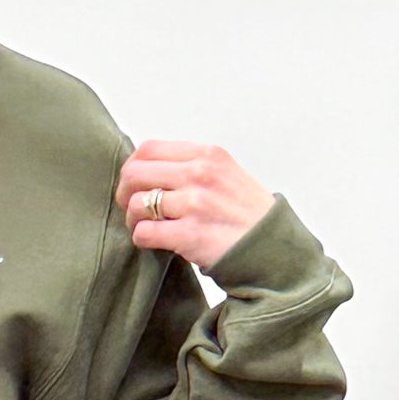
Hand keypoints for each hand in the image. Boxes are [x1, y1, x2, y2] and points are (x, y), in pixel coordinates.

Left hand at [115, 139, 272, 271]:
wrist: (274, 251)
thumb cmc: (249, 217)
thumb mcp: (227, 174)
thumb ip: (192, 166)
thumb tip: (149, 169)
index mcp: (208, 154)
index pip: (149, 148)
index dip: (133, 167)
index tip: (135, 183)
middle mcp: (201, 174)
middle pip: (135, 173)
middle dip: (124, 192)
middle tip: (130, 207)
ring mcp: (195, 204)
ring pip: (137, 204)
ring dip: (132, 219)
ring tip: (143, 227)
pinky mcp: (190, 235)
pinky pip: (145, 233)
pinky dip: (142, 239)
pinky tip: (153, 242)